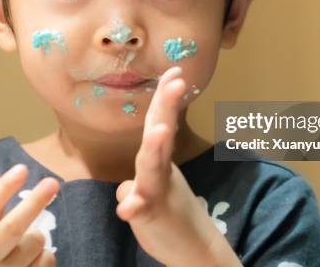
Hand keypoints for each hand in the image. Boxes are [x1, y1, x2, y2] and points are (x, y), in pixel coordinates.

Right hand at [0, 164, 59, 266]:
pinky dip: (45, 256)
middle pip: (13, 227)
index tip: (22, 168)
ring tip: (25, 247)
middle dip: (34, 202)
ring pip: (35, 243)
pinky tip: (31, 263)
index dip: (4, 187)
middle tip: (53, 183)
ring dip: (38, 237)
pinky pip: (47, 261)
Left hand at [114, 66, 227, 265]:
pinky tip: (128, 207)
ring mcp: (158, 193)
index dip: (165, 98)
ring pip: (152, 168)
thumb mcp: (152, 197)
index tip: (175, 70)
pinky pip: (141, 210)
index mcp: (160, 163)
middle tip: (177, 81)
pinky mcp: (153, 217)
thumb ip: (137, 186)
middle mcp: (161, 173)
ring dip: (154, 148)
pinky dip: (134, 206)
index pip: (160, 124)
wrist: (194, 253)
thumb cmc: (173, 220)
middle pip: (160, 135)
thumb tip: (124, 188)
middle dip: (167, 107)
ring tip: (159, 130)